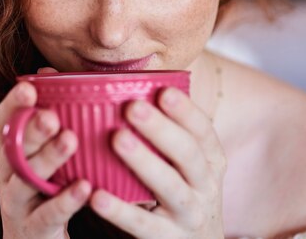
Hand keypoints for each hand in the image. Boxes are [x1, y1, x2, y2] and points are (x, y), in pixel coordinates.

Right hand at [0, 68, 91, 238]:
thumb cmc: (44, 186)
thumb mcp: (43, 152)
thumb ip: (48, 114)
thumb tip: (50, 71)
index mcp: (9, 150)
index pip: (1, 122)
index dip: (11, 105)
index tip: (28, 88)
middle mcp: (6, 173)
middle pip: (12, 148)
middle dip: (30, 130)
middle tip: (51, 115)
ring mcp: (16, 203)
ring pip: (25, 179)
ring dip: (47, 158)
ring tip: (70, 140)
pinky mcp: (32, 229)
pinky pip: (47, 214)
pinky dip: (65, 200)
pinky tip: (85, 186)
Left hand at [89, 88, 226, 238]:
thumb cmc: (175, 192)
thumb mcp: (180, 164)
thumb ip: (157, 131)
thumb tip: (100, 81)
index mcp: (209, 161)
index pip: (203, 131)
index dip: (186, 111)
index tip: (164, 90)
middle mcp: (205, 186)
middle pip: (188, 154)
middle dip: (162, 129)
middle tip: (133, 107)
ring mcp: (189, 215)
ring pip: (170, 187)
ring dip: (144, 161)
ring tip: (117, 139)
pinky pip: (143, 226)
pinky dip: (120, 212)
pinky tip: (96, 196)